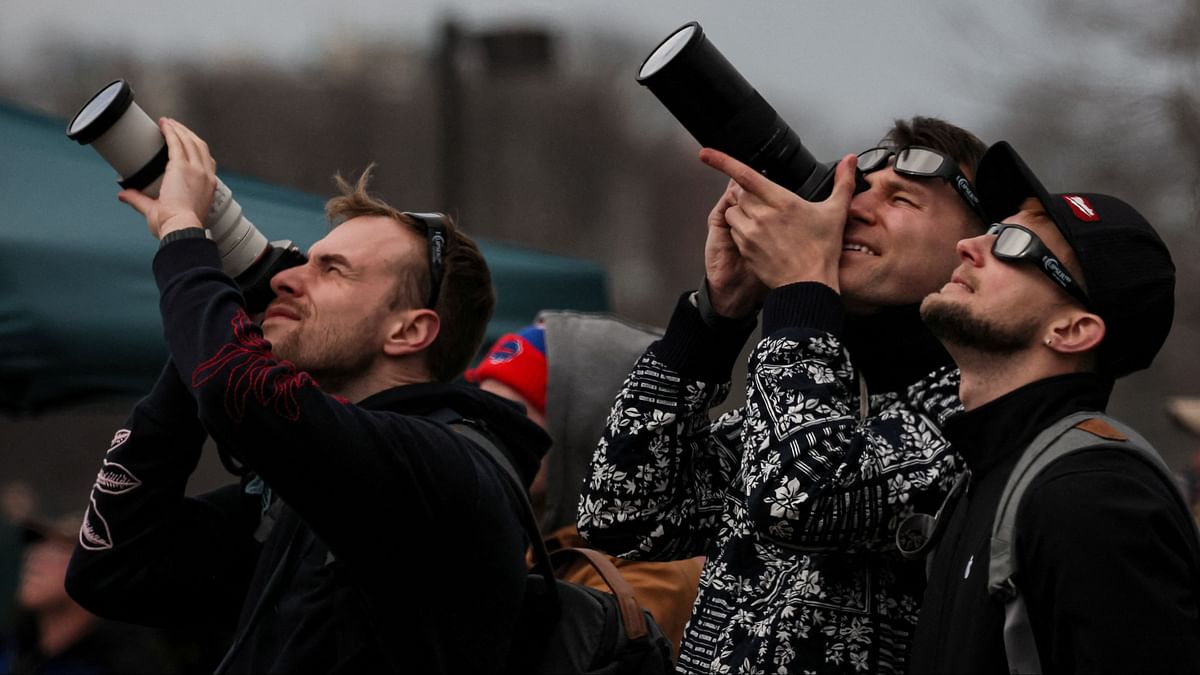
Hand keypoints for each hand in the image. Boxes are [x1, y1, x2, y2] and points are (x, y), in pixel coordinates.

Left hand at [117, 118, 216, 239]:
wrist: (180, 228)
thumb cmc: (175, 225)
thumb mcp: (156, 210)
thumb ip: (139, 200)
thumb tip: (123, 195)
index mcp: (207, 186)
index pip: (206, 161)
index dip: (196, 149)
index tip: (186, 142)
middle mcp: (205, 175)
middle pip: (199, 146)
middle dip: (187, 134)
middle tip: (174, 127)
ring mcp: (196, 169)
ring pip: (190, 141)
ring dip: (179, 129)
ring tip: (168, 123)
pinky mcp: (182, 166)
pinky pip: (177, 143)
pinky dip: (170, 132)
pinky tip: (163, 125)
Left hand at [699, 149, 857, 290]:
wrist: (808, 285)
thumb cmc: (822, 251)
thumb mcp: (836, 212)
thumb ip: (843, 182)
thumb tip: (851, 160)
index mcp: (781, 201)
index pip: (745, 175)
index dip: (722, 161)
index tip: (706, 153)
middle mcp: (761, 216)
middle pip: (739, 194)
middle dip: (748, 194)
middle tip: (768, 205)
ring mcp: (750, 234)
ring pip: (733, 212)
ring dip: (742, 212)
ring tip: (765, 223)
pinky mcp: (744, 249)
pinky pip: (735, 232)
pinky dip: (742, 230)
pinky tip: (762, 238)